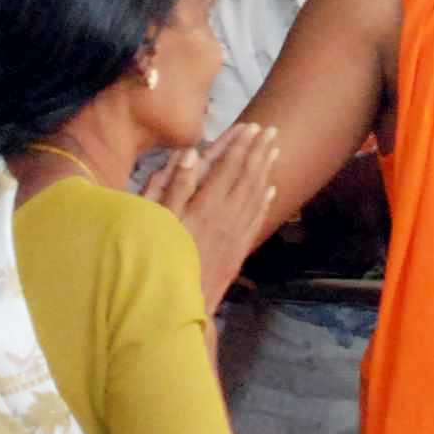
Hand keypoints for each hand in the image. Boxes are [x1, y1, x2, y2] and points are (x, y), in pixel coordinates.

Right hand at [154, 122, 284, 312]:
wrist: (179, 307)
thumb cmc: (159, 261)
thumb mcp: (158, 221)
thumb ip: (174, 186)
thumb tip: (192, 154)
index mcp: (205, 205)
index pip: (228, 167)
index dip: (240, 145)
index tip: (251, 126)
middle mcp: (226, 216)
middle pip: (247, 177)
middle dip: (258, 151)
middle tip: (271, 131)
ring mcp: (235, 235)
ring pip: (256, 195)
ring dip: (266, 170)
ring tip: (275, 151)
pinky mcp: (238, 251)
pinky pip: (256, 219)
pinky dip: (265, 200)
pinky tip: (271, 188)